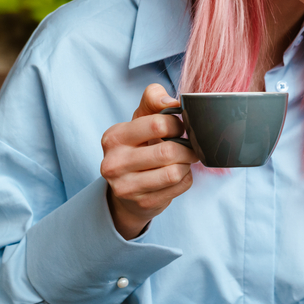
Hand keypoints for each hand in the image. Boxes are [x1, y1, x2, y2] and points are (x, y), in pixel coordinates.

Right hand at [101, 84, 198, 238]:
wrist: (127, 188)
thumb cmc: (138, 146)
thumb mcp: (140, 119)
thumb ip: (153, 100)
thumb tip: (173, 101)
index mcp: (114, 137)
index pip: (158, 124)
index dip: (177, 124)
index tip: (179, 128)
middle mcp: (114, 163)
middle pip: (168, 151)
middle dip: (187, 147)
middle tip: (190, 146)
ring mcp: (127, 187)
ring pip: (175, 172)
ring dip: (186, 164)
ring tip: (183, 160)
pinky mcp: (143, 203)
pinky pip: (180, 187)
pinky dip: (185, 178)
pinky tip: (177, 175)